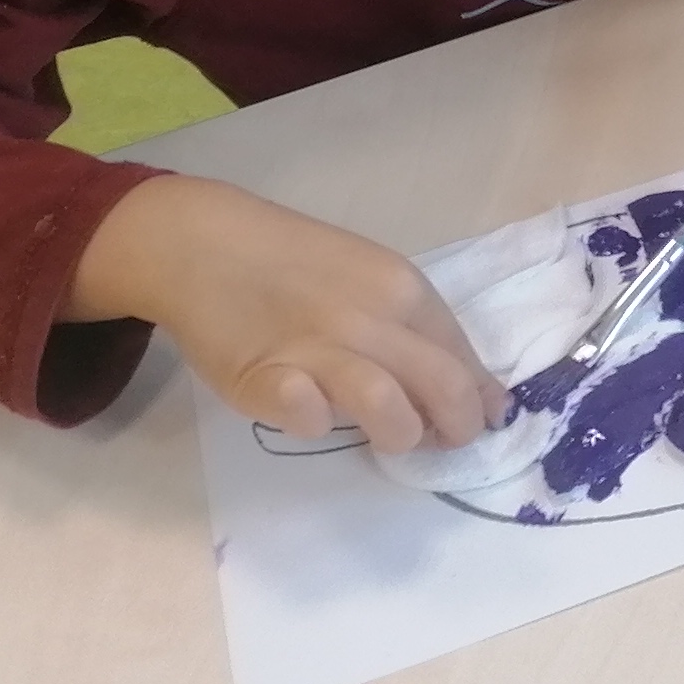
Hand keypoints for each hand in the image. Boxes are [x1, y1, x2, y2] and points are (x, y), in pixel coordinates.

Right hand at [71, 174, 504, 449]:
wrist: (204, 242)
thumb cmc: (295, 264)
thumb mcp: (371, 279)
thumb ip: (418, 329)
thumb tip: (479, 392)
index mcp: (403, 290)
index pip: (463, 356)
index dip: (478, 399)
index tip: (477, 421)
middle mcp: (369, 318)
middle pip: (443, 386)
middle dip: (456, 427)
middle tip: (441, 441)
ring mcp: (315, 347)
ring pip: (386, 402)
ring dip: (399, 433)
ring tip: (388, 437)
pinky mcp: (261, 375)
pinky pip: (303, 409)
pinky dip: (315, 421)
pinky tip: (312, 417)